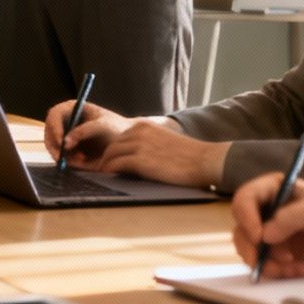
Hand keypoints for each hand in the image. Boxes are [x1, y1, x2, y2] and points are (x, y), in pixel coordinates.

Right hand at [43, 99, 132, 167]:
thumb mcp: (103, 126)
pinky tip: (84, 161)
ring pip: (53, 148)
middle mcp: (65, 123)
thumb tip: (65, 142)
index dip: (54, 127)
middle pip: (49, 133)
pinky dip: (69, 162)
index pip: (54, 115)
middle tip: (63, 158)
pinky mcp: (69, 152)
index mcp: (72, 109)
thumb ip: (84, 131)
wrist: (127, 144)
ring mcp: (66, 137)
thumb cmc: (117, 128)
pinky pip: (61, 158)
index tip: (61, 141)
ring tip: (82, 159)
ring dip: (63, 156)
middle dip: (55, 146)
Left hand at [90, 119, 226, 187]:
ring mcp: (139, 144)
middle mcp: (139, 131)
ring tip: (102, 176)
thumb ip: (148, 144)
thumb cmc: (189, 156)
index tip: (107, 160)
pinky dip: (109, 171)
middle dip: (104, 158)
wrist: (204, 160)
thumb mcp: (164, 141)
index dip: (111, 150)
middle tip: (99, 170)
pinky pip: (116, 164)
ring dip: (104, 165)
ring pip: (111, 153)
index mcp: (144, 125)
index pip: (119, 137)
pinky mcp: (140, 160)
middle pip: (112, 144)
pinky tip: (108, 178)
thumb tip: (134, 157)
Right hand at [230, 176, 303, 278]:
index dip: (246, 217)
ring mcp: (269, 234)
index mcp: (273, 190)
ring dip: (268, 264)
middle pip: (241, 228)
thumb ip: (294, 216)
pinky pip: (263, 266)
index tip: (259, 237)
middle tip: (279, 259)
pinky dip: (278, 272)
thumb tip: (265, 235)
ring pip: (248, 251)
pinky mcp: (275, 255)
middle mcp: (265, 211)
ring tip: (295, 267)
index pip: (244, 199)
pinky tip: (301, 269)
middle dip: (255, 248)